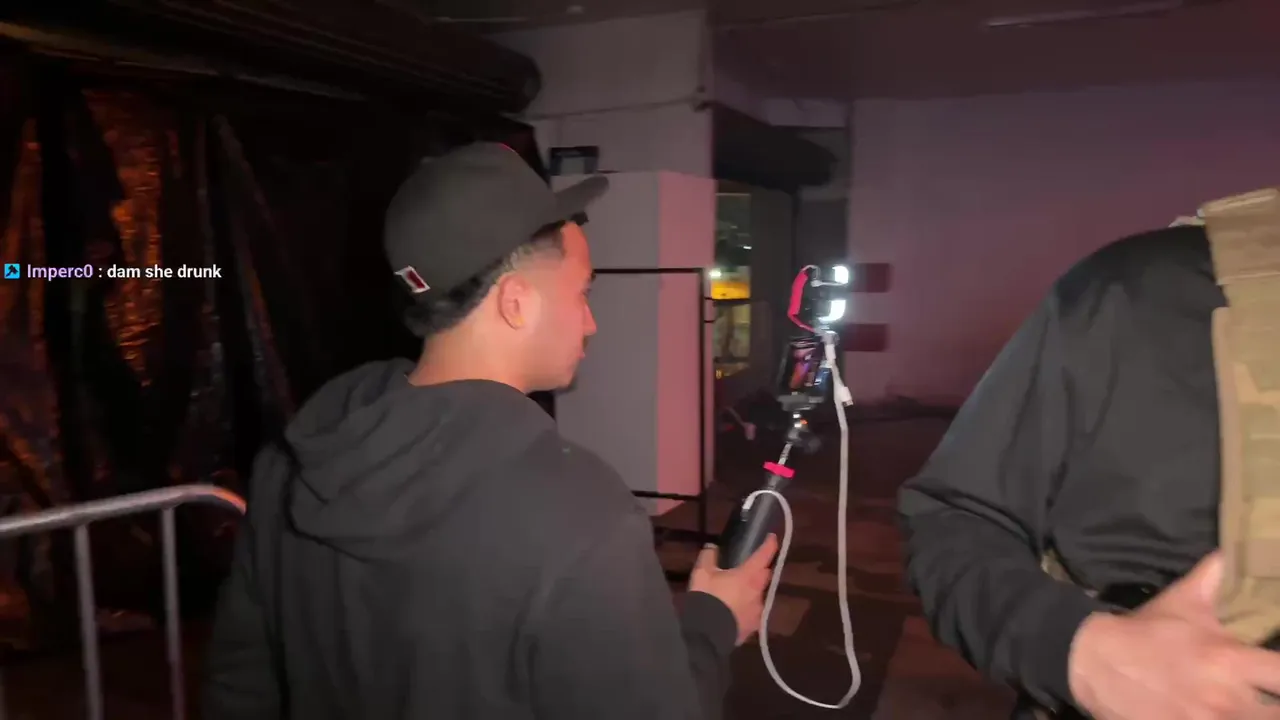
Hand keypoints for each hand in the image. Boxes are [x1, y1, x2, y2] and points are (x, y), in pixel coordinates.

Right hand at [687, 534, 778, 645]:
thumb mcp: (702, 573)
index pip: (764, 555)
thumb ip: (708, 557)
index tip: (772, 537)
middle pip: (765, 575)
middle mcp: (758, 591)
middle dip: (760, 569)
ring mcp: (758, 610)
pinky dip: (747, 608)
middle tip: (749, 567)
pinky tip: (736, 610)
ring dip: (752, 590)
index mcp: (749, 575)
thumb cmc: (707, 597)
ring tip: (738, 592)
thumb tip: (712, 548)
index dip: (770, 544)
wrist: (707, 633)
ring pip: (759, 594)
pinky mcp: (754, 626)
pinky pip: (754, 612)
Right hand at [1068, 551, 1279, 719]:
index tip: (1278, 675)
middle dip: (1274, 706)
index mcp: (1230, 659)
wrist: (1092, 661)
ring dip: (1253, 716)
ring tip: (1245, 709)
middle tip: (1267, 699)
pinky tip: (1211, 715)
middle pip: (1277, 714)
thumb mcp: (1179, 602)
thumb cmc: (1142, 631)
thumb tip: (1226, 555)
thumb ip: (1210, 580)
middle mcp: (1226, 698)